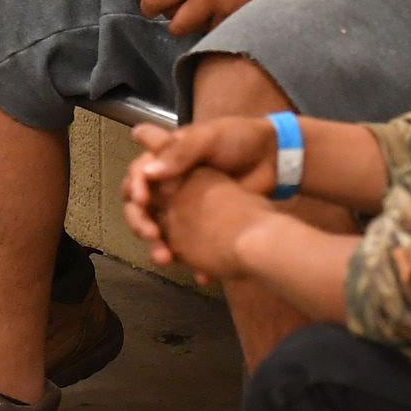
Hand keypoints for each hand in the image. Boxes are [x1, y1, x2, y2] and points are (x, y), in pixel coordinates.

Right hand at [123, 119, 281, 262]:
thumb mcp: (209, 137)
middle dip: (140, 221)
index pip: (137, 173)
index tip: (143, 200)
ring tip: (165, 259)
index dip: (134, 186)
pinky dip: (191, 261)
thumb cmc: (239, 139)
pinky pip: (189, 246)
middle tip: (150, 234)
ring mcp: (186, 206)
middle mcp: (169, 183)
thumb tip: (148, 173)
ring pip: (160, 229)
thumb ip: (180, 153)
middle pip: (140, 206)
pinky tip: (198, 273)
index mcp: (166, 158)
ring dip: (158, 246)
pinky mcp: (204, 225)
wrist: (276, 159)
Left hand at [138, 0, 256, 36]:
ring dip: (181, 22)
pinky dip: (208, 28)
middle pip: (155, 7)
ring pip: (180, 26)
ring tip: (188, 17)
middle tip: (163, 9)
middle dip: (155, 9)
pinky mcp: (232, 15)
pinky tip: (213, 19)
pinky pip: (210, 31)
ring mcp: (212, 3)